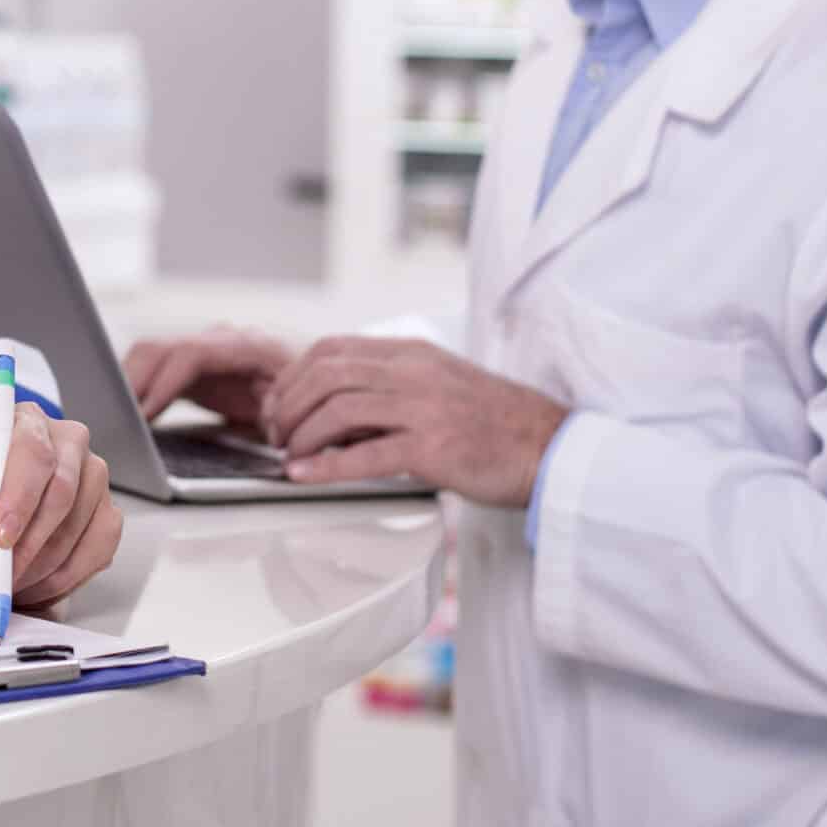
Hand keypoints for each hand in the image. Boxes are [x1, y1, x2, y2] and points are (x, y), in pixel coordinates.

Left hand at [0, 402, 123, 610]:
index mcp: (25, 424)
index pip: (32, 451)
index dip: (19, 497)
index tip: (0, 538)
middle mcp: (67, 444)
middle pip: (63, 490)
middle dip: (28, 545)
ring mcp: (94, 479)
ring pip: (78, 527)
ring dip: (40, 568)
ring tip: (6, 583)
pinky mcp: (109, 515)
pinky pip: (97, 552)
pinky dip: (64, 578)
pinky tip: (36, 583)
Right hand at [122, 327, 293, 433]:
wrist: (313, 387)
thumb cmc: (308, 399)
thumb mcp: (298, 409)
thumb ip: (276, 413)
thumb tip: (259, 420)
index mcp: (247, 347)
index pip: (190, 354)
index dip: (162, 383)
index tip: (142, 414)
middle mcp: (219, 341)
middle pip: (158, 349)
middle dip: (131, 383)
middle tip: (116, 421)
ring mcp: (203, 350)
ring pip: (149, 355)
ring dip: (128, 385)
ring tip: (116, 419)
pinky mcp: (193, 366)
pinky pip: (153, 369)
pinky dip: (136, 389)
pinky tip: (129, 415)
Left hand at [261, 336, 566, 508]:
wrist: (551, 447)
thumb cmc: (496, 424)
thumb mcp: (440, 385)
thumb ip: (392, 386)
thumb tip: (334, 408)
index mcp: (413, 353)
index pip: (332, 349)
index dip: (293, 376)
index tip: (279, 403)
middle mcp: (415, 373)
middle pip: (326, 374)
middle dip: (287, 404)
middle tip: (275, 433)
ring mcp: (425, 408)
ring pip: (338, 409)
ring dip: (301, 435)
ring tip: (288, 456)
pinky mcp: (435, 448)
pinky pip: (366, 454)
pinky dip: (325, 466)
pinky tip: (305, 476)